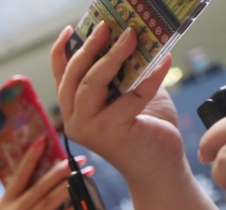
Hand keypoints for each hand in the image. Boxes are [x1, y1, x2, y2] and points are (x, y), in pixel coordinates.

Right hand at [0, 140, 86, 209]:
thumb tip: (53, 178)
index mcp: (4, 204)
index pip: (19, 176)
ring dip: (72, 185)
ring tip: (87, 174)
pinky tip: (87, 199)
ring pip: (52, 200)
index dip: (31, 157)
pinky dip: (74, 208)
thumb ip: (24, 199)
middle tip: (77, 160)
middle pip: (39, 186)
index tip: (43, 140)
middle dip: (60, 170)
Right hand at [50, 23, 183, 183]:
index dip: (61, 52)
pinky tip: (165, 62)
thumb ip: (125, 73)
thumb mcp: (131, 93)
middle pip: (74, 77)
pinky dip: (150, 76)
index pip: (61, 77)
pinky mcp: (112, 132)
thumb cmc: (146, 129)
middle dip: (89, 47)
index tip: (70, 29)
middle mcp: (75, 120)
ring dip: (111, 57)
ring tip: (130, 37)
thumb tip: (132, 38)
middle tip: (107, 27)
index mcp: (75, 110)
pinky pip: (130, 96)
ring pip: (91, 84)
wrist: (159, 166)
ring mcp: (90, 128)